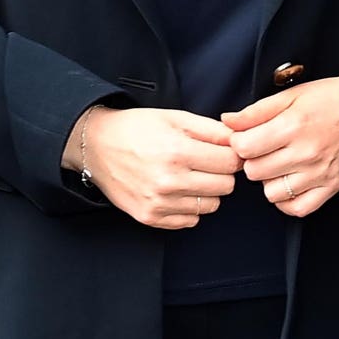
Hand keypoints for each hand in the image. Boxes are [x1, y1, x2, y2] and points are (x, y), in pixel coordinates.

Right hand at [66, 105, 237, 229]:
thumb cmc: (137, 129)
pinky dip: (189, 207)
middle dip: (221, 173)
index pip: (231, 163)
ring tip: (189, 175)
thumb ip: (212, 130)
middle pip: (225, 187)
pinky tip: (177, 191)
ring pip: (211, 206)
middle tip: (206, 163)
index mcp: (178, 151)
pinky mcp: (150, 218)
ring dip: (206, 192)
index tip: (223, 151)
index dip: (232, 155)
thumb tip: (240, 140)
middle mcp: (169, 181)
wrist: (97, 146)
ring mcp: (159, 203)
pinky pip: (190, 221)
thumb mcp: (176, 118)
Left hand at [223, 58, 338, 217]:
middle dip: (253, 160)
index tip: (247, 136)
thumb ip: (256, 111)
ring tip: (279, 164)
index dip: (239, 142)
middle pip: (254, 172)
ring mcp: (320, 173)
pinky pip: (297, 209)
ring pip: (271, 193)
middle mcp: (306, 152)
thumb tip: (227, 121)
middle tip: (265, 148)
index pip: (244, 148)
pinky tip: (289, 182)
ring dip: (269, 180)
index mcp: (293, 125)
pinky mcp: (332, 187)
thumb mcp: (292, 95)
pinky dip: (288, 200)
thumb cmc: (330, 98)